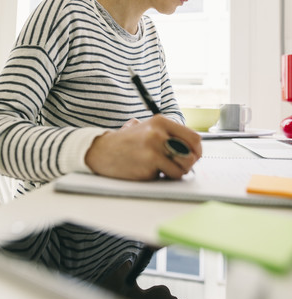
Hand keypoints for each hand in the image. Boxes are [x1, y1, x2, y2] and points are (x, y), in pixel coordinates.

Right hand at [85, 114, 201, 179]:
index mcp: (161, 122)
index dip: (197, 151)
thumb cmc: (126, 142)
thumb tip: (193, 148)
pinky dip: (162, 176)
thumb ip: (168, 134)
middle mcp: (159, 133)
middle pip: (191, 155)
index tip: (193, 157)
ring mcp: (154, 149)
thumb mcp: (147, 128)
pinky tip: (149, 170)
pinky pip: (167, 176)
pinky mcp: (148, 165)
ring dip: (176, 172)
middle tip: (179, 166)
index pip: (194, 138)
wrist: (101, 150)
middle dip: (188, 164)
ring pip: (182, 168)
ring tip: (163, 168)